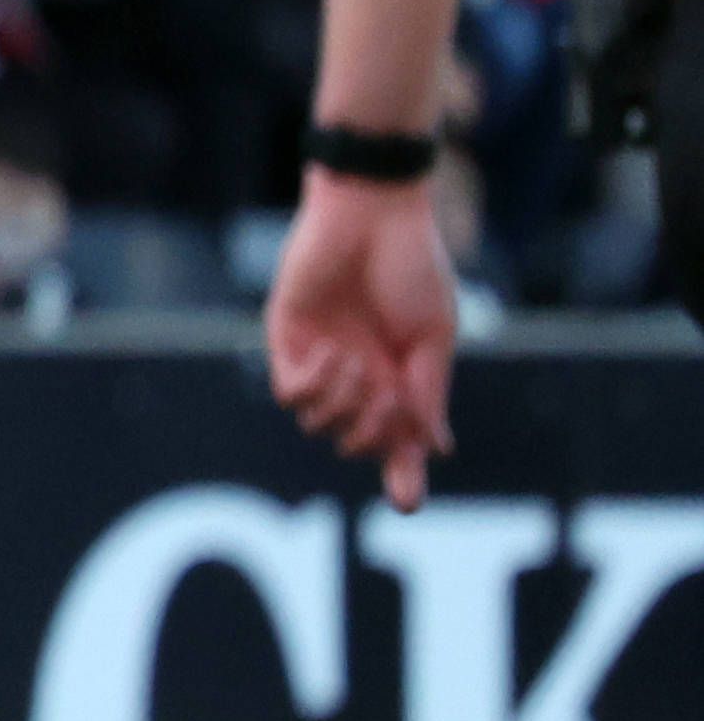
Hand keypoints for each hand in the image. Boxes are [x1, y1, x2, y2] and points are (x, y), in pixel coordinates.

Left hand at [269, 168, 459, 509]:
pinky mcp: (286, 340)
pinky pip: (291, 394)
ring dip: (346, 408)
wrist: (373, 215)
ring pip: (318, 425)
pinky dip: (315, 386)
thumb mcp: (432, 336)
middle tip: (393, 401)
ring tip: (363, 368)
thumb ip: (428, 392)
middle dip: (376, 436)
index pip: (397, 440)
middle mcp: (359, 375)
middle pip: (356, 442)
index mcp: (400, 376)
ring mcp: (321, 360)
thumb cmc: (411, 267)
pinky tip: (335, 355)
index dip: (401, 475)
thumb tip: (433, 449)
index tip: (405, 504)